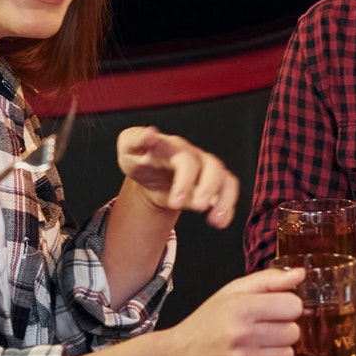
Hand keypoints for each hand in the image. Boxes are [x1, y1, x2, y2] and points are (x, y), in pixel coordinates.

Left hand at [117, 127, 239, 227]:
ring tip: (214, 219)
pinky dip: (228, 207)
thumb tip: (150, 133)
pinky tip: (220, 222)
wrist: (149, 174)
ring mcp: (205, 169)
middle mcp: (194, 156)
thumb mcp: (128, 148)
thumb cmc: (139, 158)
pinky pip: (228, 192)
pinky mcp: (212, 184)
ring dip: (224, 200)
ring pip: (224, 178)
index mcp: (174, 148)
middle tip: (198, 207)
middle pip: (211, 167)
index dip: (185, 178)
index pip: (185, 159)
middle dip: (208, 188)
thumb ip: (135, 140)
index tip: (177, 201)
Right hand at [163, 268, 304, 355]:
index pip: (293, 306)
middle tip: (262, 331)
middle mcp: (241, 335)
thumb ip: (269, 280)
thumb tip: (301, 274)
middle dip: (282, 330)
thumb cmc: (208, 321)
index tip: (274, 311)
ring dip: (277, 352)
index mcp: (241, 307)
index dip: (287, 307)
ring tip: (256, 349)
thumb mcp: (232, 292)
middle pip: (294, 332)